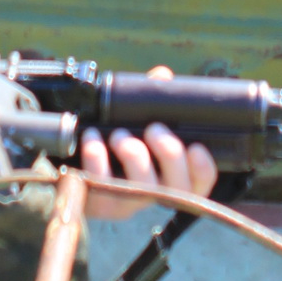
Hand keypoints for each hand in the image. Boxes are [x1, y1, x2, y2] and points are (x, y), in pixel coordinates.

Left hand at [77, 66, 217, 219]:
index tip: (196, 146)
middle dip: (170, 154)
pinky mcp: (99, 204)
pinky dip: (97, 161)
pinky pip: (102, 190)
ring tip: (118, 134)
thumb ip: (153, 99)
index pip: (200, 182)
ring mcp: (128, 202)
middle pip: (178, 187)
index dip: (203, 168)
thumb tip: (163, 76)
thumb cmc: (117, 141)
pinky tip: (92, 140)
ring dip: (134, 156)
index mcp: (171, 176)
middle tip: (154, 129)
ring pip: (143, 190)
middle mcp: (154, 193)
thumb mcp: (138, 119)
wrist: (77, 164)